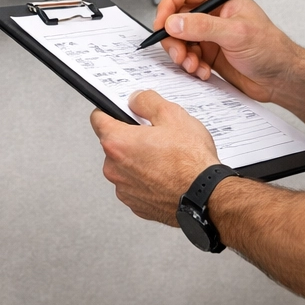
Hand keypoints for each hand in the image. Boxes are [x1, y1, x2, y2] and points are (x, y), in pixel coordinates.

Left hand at [90, 90, 220, 224]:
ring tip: (166, 157)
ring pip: (126, 166)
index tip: (121, 110)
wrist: (206, 196)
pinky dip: (147, 179)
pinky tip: (167, 174)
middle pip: (114, 144)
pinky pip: (136, 185)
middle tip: (156, 135)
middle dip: (132, 137)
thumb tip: (136, 100)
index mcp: (117, 143)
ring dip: (139, 160)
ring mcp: (124, 189)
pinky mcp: (136, 204)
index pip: (98, 119)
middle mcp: (114, 168)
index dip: (110, 110)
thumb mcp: (172, 115)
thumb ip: (147, 101)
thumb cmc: (190, 161)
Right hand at [153, 0, 300, 102]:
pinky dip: (191, 66)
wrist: (282, 79)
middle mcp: (213, 13)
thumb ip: (203, 26)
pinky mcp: (208, 53)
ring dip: (182, 55)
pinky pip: (187, 56)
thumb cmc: (272, 49)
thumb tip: (175, 22)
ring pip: (178, 39)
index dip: (168, 6)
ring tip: (194, 65)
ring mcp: (209, 34)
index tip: (163, 24)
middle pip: (176, 17)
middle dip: (173, 37)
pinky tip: (203, 71)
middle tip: (179, 52)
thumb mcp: (237, 33)